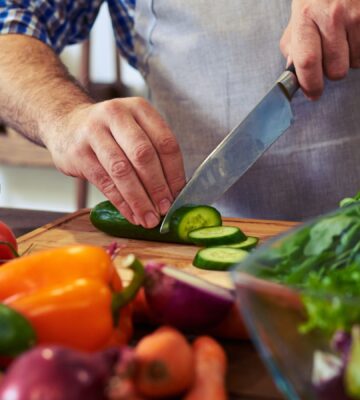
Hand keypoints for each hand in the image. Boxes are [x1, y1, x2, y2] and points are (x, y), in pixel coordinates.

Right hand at [45, 98, 185, 227]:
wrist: (66, 124)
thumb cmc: (110, 132)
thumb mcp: (134, 129)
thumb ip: (153, 153)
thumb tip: (173, 192)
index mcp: (139, 109)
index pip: (165, 143)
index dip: (174, 173)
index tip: (177, 195)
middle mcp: (116, 115)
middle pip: (144, 155)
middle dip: (157, 187)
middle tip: (164, 209)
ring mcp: (94, 132)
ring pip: (122, 170)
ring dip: (139, 199)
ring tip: (148, 218)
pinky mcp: (78, 152)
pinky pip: (104, 182)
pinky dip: (121, 202)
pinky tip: (131, 214)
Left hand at [280, 0, 359, 98]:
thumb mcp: (298, 15)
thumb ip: (294, 46)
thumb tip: (294, 75)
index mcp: (305, 17)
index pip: (307, 62)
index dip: (310, 84)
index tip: (313, 93)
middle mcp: (332, 16)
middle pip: (335, 70)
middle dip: (332, 72)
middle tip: (330, 56)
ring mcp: (356, 15)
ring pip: (355, 63)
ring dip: (349, 59)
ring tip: (343, 38)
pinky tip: (355, 34)